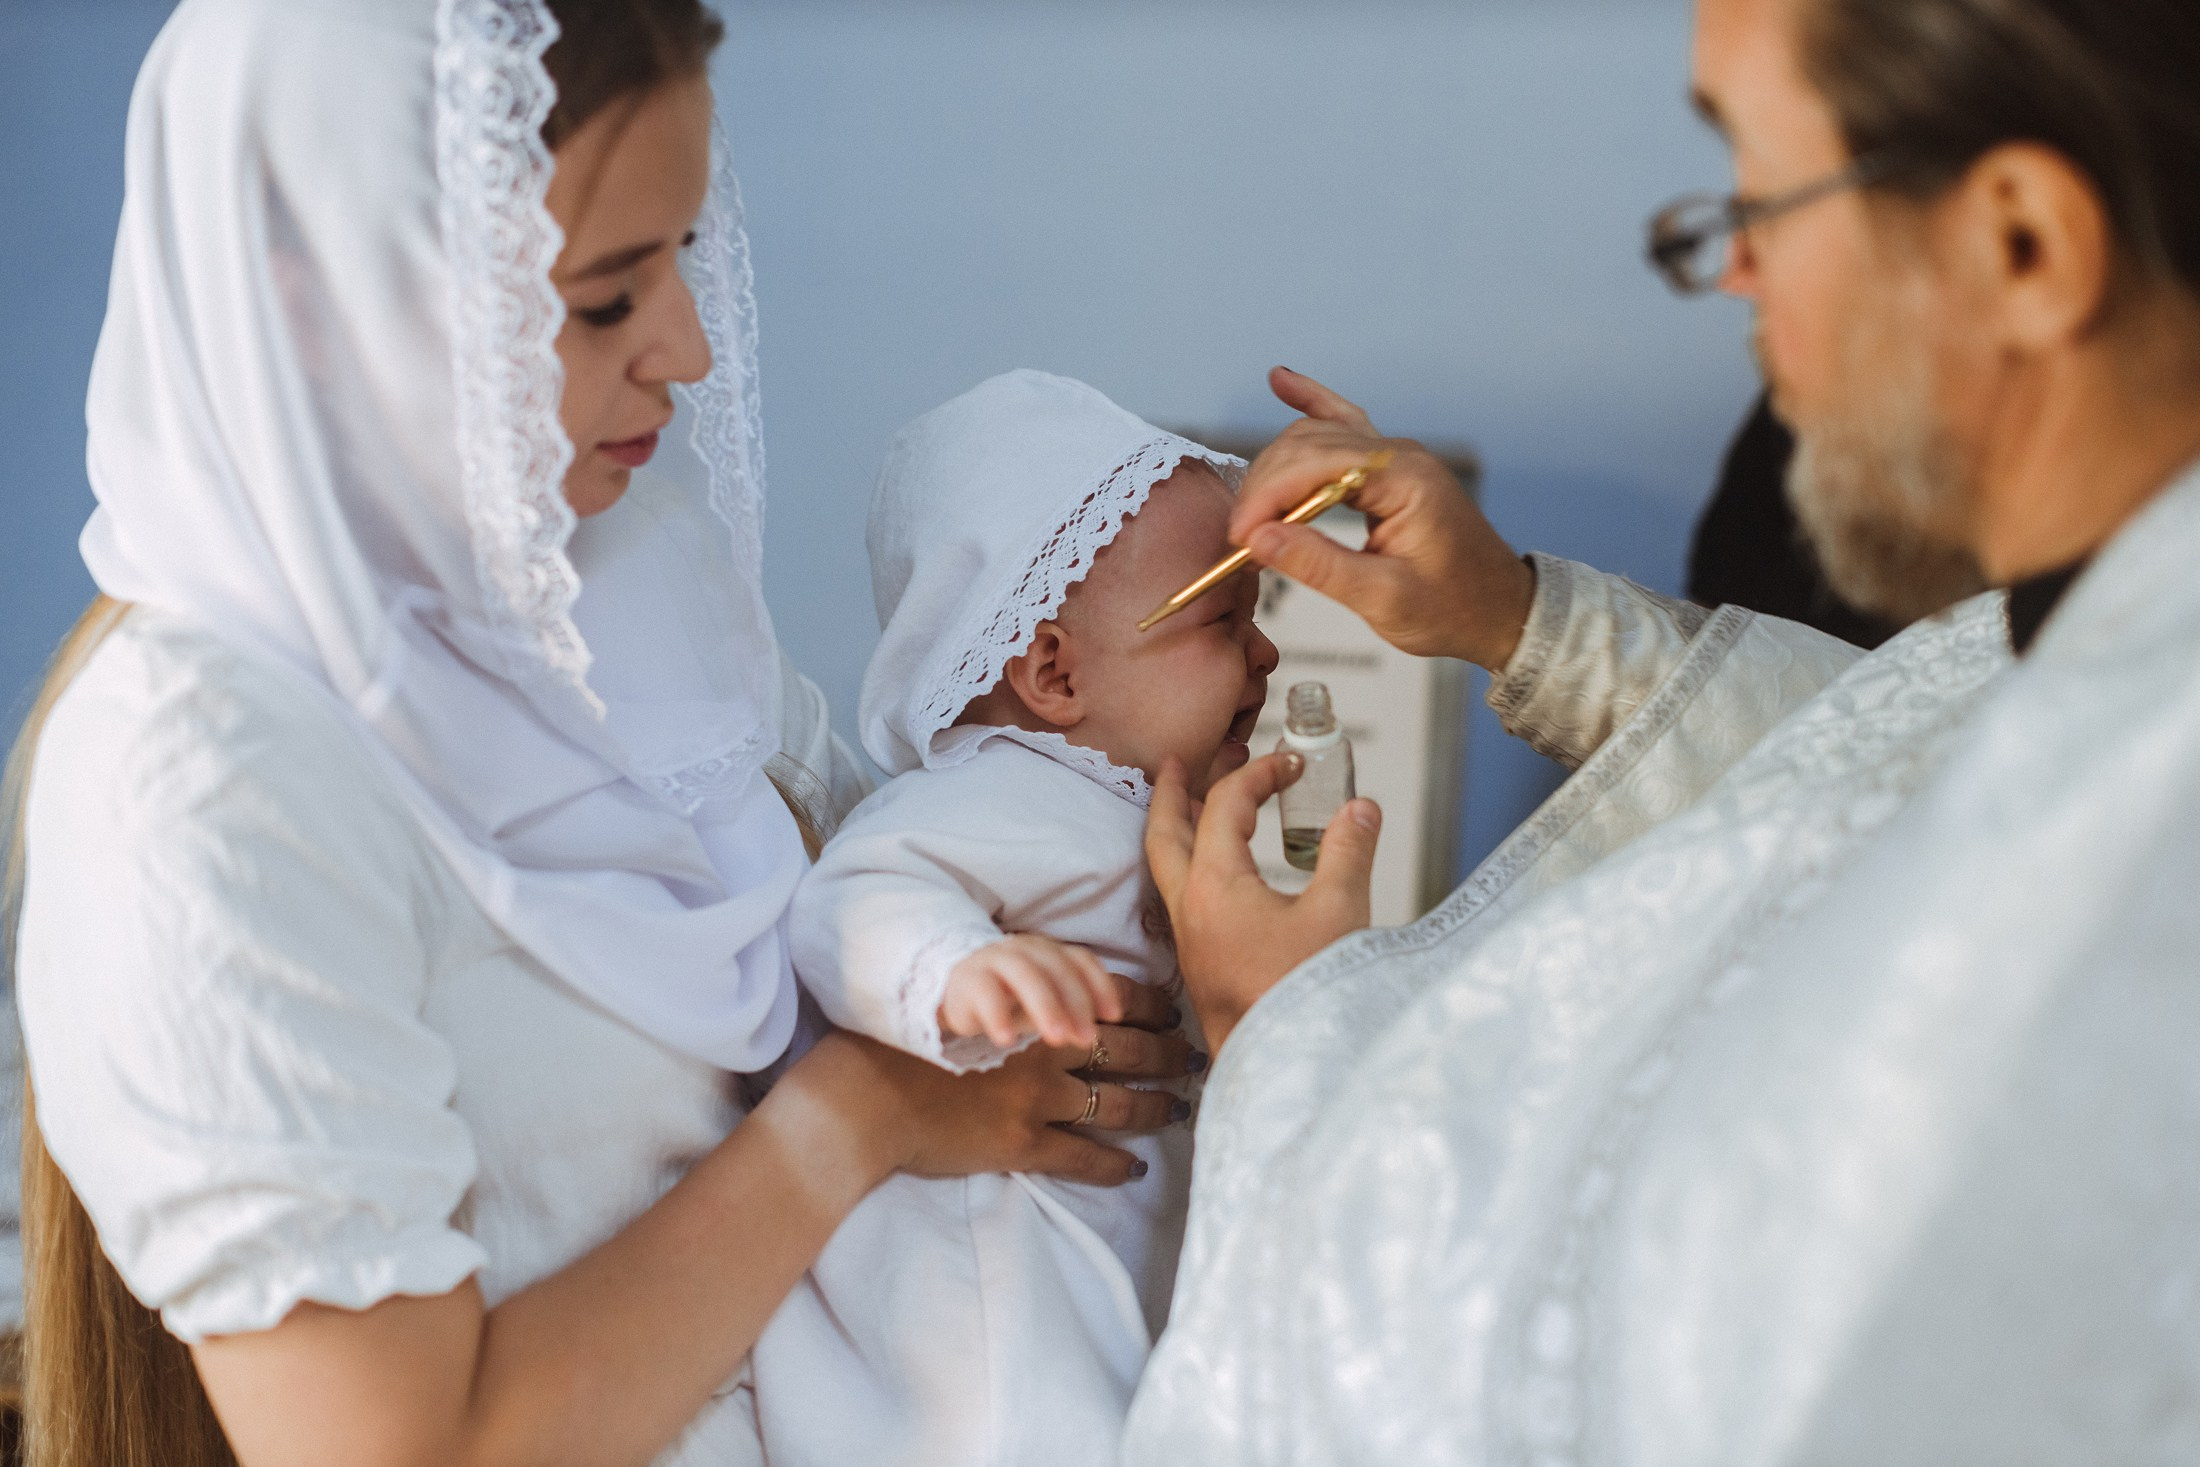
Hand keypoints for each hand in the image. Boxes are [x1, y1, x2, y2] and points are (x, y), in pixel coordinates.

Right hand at [814, 974, 1200, 1187]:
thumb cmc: (909, 1037)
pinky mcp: (1022, 1144)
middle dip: (1169, 1055)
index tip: (1173, 1012)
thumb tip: (1051, 996)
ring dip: (1156, 1107)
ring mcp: (1038, 1099)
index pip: (1113, 998)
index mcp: (1036, 1006)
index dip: (1150, 1006)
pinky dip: (1115, 1165)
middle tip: (1195, 1060)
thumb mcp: (968, 996)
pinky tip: (1134, 1168)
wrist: (870, 1091)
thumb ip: (1015, 996)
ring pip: (1119, 1104)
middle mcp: (1046, 1049)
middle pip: (1129, 1051)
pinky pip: (1084, 1156)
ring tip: (1179, 1109)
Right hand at [939, 933, 1120, 1048]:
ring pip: (1025, 975)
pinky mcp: (968, 979)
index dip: (1099, 985)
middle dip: (1075, 1002)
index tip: (1113, 1016)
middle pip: (1056, 968)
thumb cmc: (1009, 999)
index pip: (1080, 960)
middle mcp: (1025, 949)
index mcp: (1049, 951)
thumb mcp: (1043, 1004)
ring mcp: (995, 959)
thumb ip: (1067, 1011)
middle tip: (1087, 1037)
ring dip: (1045, 1007)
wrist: (954, 990)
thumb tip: (1091, 1034)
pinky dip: (998, 1016)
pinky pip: (985, 993)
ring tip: (1057, 1039)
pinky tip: (1007, 1040)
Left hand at [1144, 751, 1379, 1053]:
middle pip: (1164, 832)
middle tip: (1176, 762)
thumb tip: (1360, 807)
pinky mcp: (1202, 962)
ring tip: (1192, 805)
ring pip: (1167, 867)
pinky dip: (1192, 866)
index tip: (1292, 763)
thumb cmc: (1306, 995)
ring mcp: (1190, 939)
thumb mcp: (1339, 913)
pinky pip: (1182, 897)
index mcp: (1214, 886)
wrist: (1286, 1066)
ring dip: (1178, 829)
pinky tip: (1217, 873)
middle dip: (1171, 791)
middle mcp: (1189, 908)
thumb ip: (1348, 851)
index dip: (1259, 774)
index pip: (1225, 805)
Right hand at [1235, 367, 1536, 670]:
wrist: (1499, 611)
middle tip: (1240, 538)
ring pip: (1315, 437)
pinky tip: (1281, 381)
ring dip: (1275, 470)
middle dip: (1264, 487)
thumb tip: (1260, 538)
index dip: (1268, 496)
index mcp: (1405, 481)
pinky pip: (1342, 424)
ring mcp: (1394, 457)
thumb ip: (1320, 566)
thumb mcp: (1384, 599)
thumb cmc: (1453, 608)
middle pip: (1308, 445)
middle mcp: (1399, 456)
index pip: (1316, 464)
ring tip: (1250, 516)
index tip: (1241, 537)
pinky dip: (1310, 405)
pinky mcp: (1388, 468)